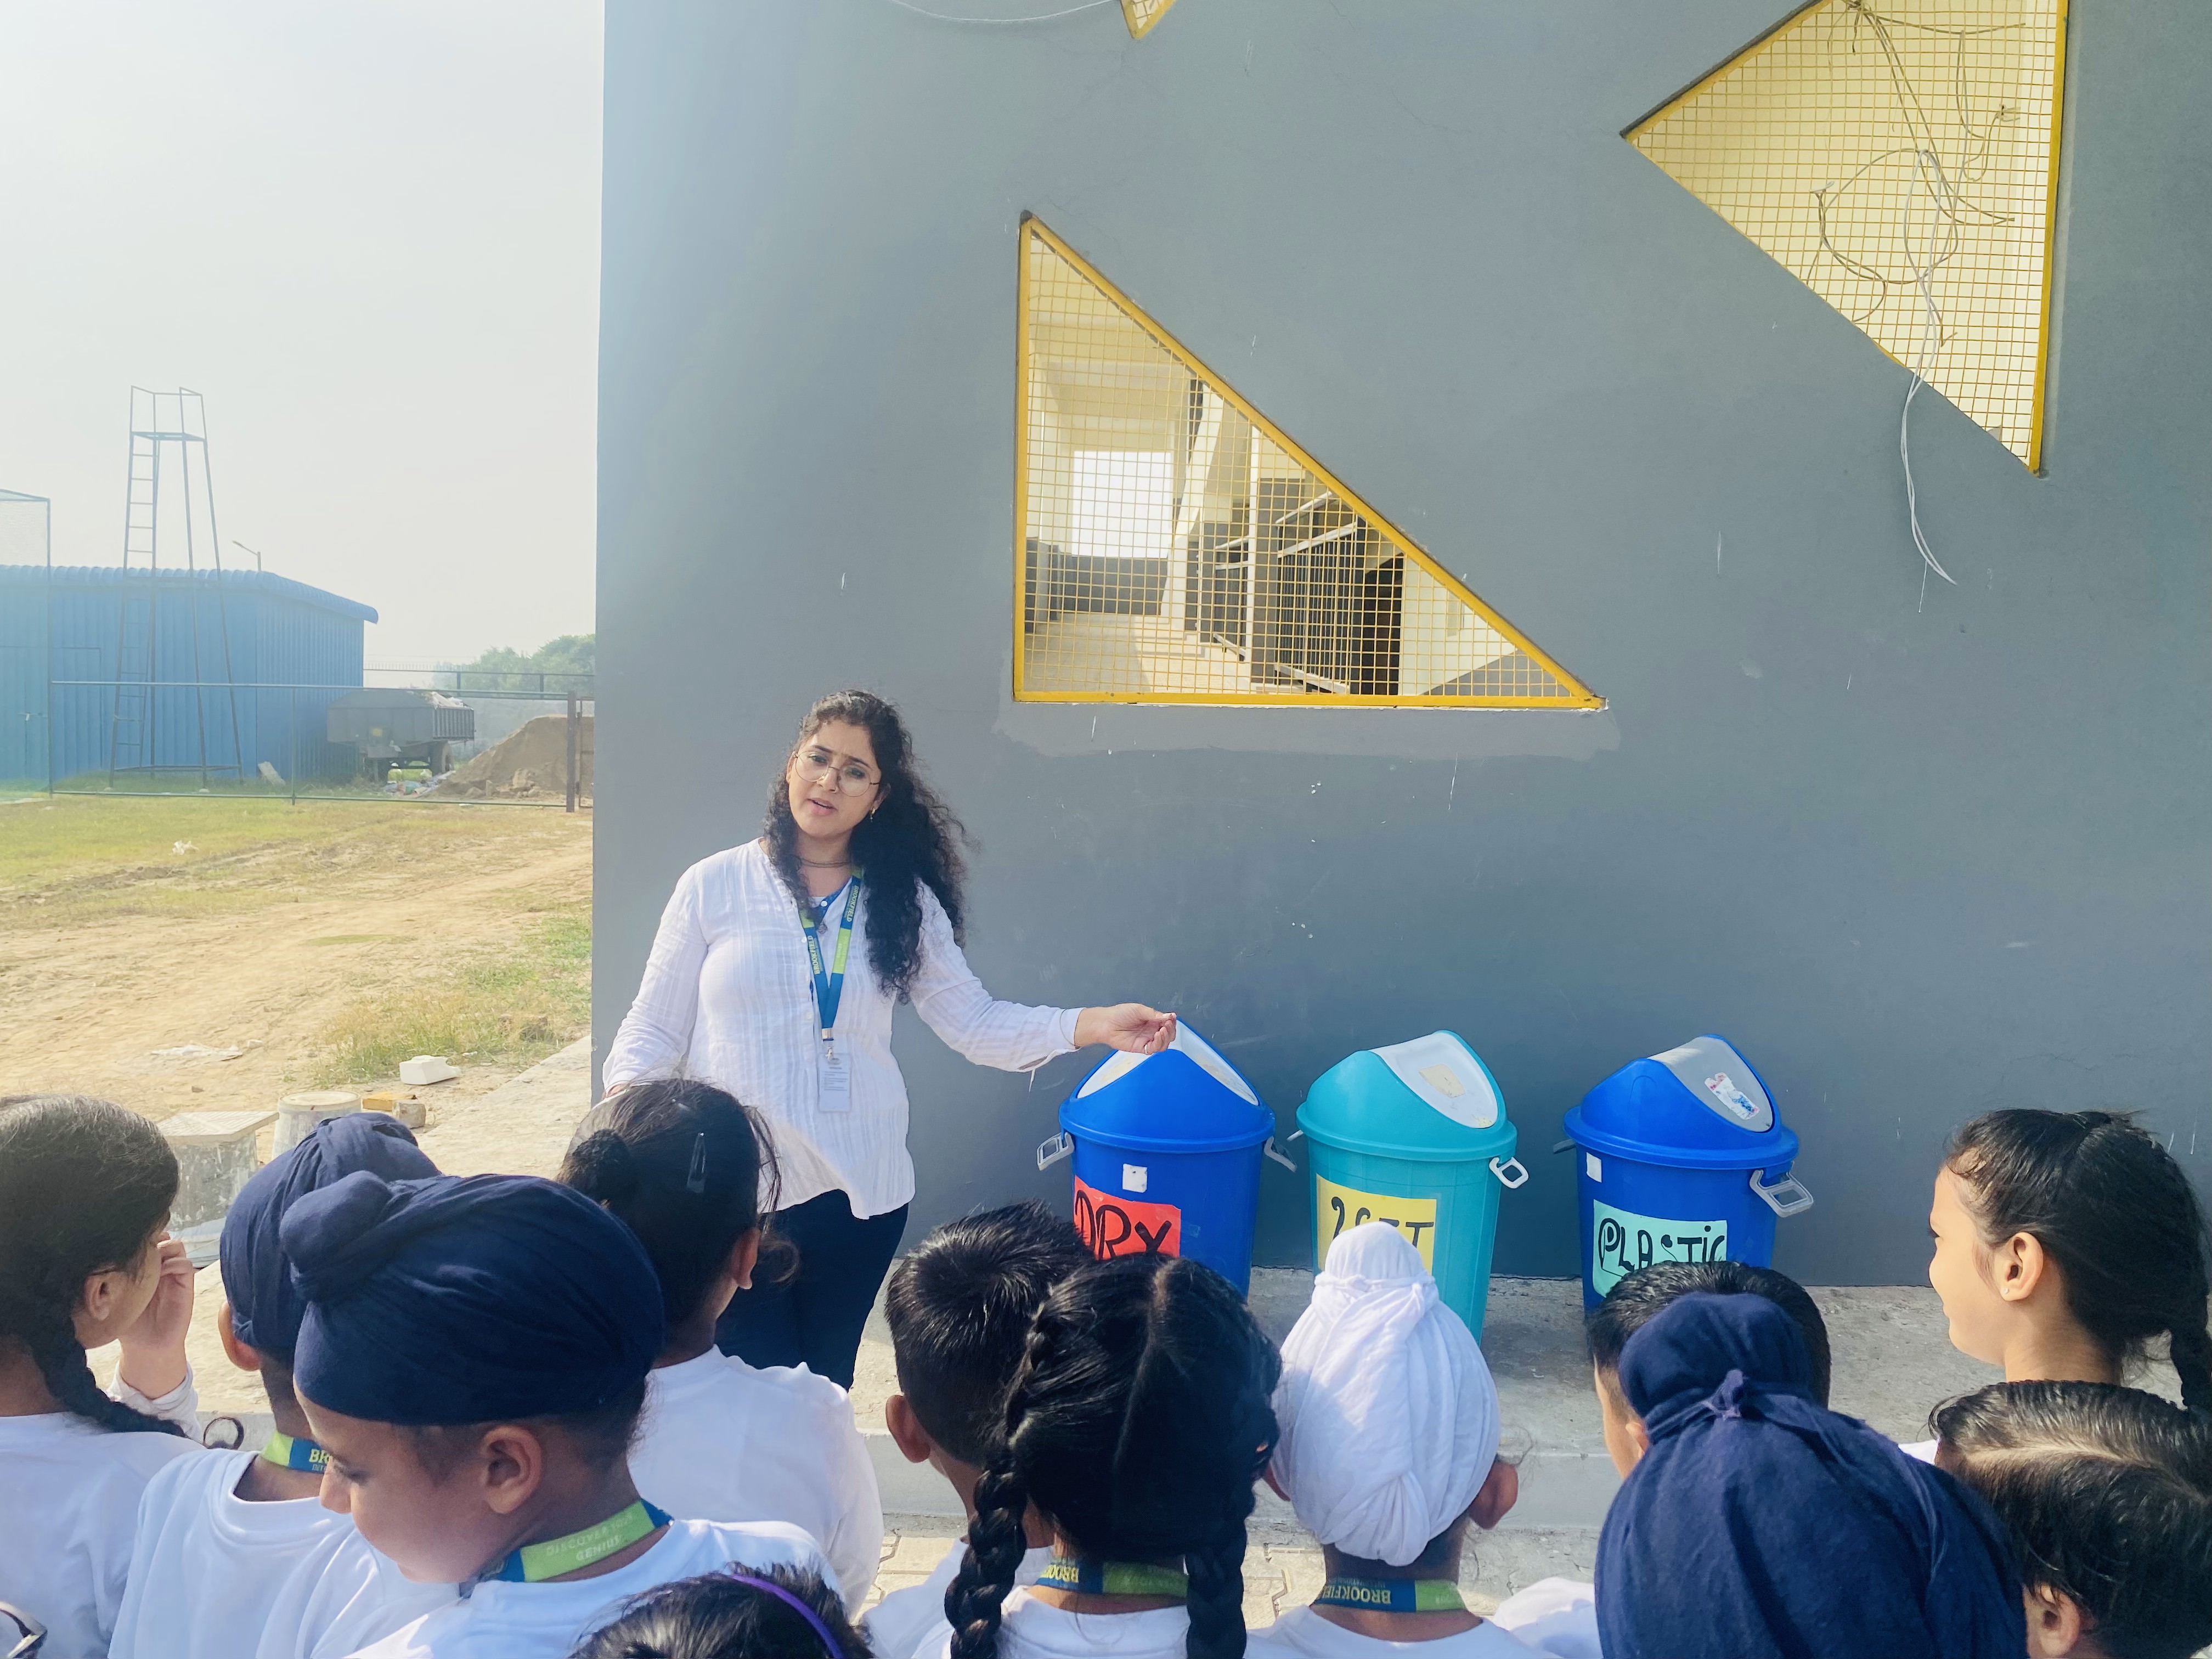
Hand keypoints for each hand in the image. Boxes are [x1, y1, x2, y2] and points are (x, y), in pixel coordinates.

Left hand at [117, 1235, 195, 1399]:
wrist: (145, 1347)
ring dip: (163, 1249)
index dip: (139, 1238)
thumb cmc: (127, 1323)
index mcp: (145, 1268)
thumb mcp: (114, 1298)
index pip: (147, 1240)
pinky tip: (159, 1275)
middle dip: (152, 1240)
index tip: (124, 1243)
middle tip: (137, 1250)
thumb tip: (89, 1262)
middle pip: (163, 1237)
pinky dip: (174, 1265)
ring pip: (176, 1246)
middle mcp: (161, 1267)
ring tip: (149, 1263)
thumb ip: (107, 1282)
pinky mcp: (185, 1286)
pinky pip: (185, 1265)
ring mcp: (174, 1275)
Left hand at [1075, 1004, 1177, 1054]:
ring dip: (1166, 1037)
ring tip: (1162, 1030)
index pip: (1167, 1023)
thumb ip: (1154, 1014)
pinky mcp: (1141, 1047)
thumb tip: (1169, 1016)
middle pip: (1168, 1035)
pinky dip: (1159, 1043)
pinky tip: (1157, 1036)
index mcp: (1152, 1020)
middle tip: (1167, 1024)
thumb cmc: (1119, 1014)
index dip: (1171, 1022)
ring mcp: (1146, 1039)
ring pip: (1163, 1043)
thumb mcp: (1139, 1009)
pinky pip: (1154, 1049)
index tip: (1172, 1018)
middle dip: (1171, 1030)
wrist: (1106, 1023)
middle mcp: (1151, 1030)